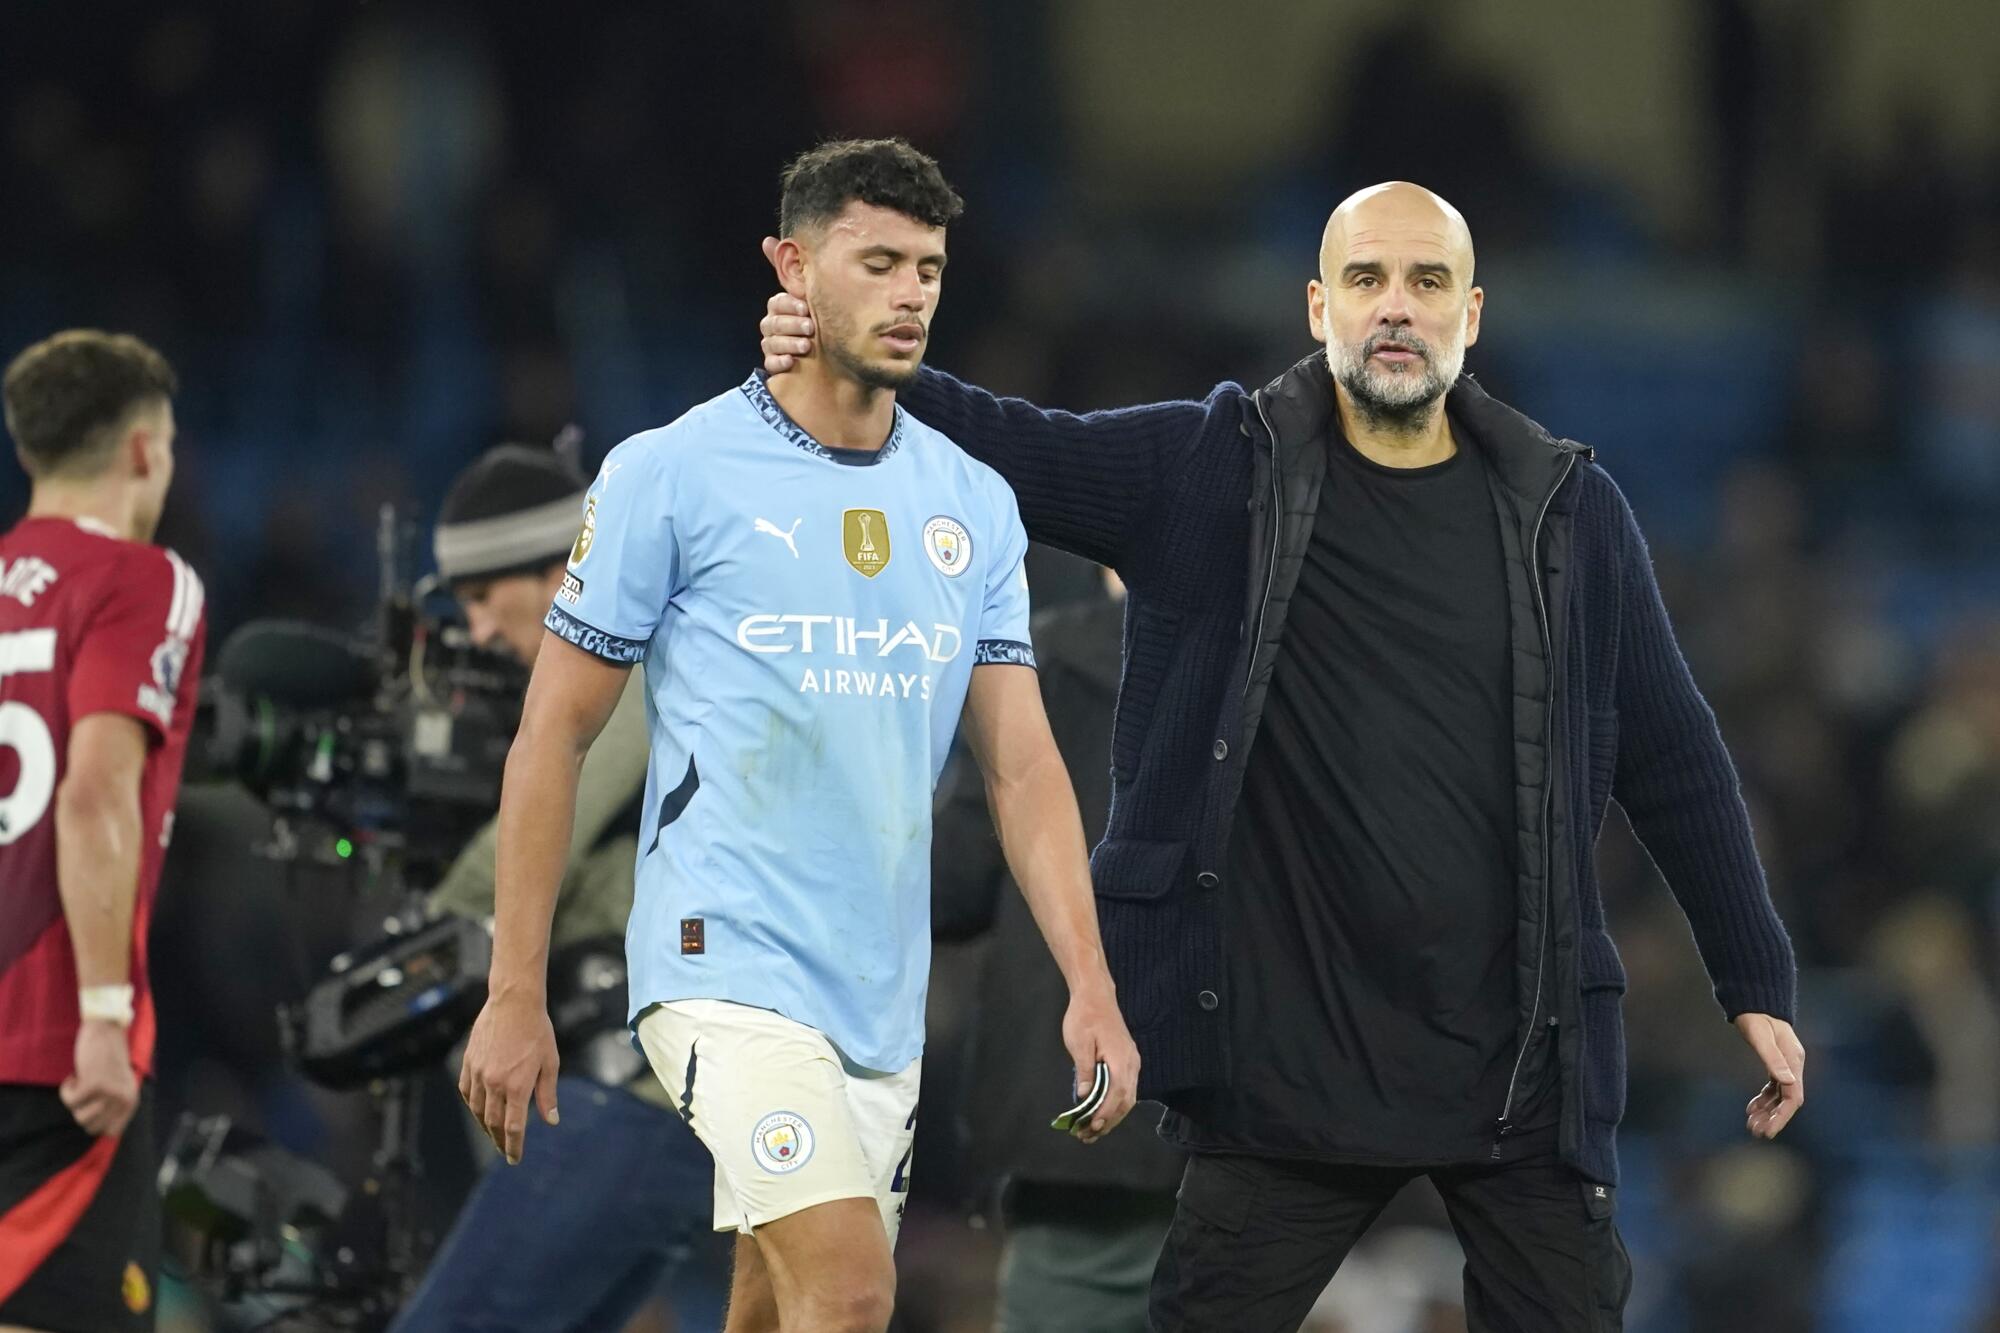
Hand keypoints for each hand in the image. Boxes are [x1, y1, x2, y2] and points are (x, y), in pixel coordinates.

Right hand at [61, 1020, 138, 1136]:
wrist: (106, 1030)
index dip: (96, 1123)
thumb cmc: (108, 1059)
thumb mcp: (119, 1085)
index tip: (92, 1106)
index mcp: (132, 1101)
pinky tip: (74, 1076)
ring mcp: (110, 1093)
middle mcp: (124, 1099)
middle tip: (86, 1091)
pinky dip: (66, 1090)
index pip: (112, 1132)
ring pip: (80, 1117)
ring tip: (82, 1082)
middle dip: (81, 1111)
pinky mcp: (94, 1084)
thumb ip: (114, 1106)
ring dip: (74, 1101)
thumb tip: (103, 1134)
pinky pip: (70, 1101)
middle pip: (91, 1127)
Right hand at [458, 985, 559, 1163]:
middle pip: (493, 1123)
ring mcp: (478, 1073)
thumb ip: (547, 1094)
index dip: (514, 1147)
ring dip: (485, 1126)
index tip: (515, 1159)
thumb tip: (551, 1121)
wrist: (514, 1002)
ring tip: (493, 1133)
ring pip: (476, 1110)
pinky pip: (466, 1091)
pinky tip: (478, 1109)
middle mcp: (494, 1083)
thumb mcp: (550, 1062)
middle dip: (500, 1141)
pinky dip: (472, 1104)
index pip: (514, 1127)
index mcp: (517, 1086)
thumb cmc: (538, 1030)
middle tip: (506, 1150)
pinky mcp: (469, 1062)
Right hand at [759, 236, 814, 374]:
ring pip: (770, 343)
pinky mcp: (776, 365)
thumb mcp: (812, 293)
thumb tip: (767, 240)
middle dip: (791, 324)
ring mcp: (773, 346)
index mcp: (781, 308)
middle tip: (810, 327)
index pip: (776, 303)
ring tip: (807, 345)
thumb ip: (792, 268)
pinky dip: (779, 362)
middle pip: (773, 323)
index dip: (789, 305)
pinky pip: (770, 364)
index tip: (805, 308)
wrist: (836, 355)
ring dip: (788, 343)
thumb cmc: (821, 318)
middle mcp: (773, 326)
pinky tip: (791, 361)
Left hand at [1060, 979, 1140, 1142]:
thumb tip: (1085, 1096)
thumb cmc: (1085, 1016)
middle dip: (1108, 1121)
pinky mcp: (1127, 1061)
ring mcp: (1132, 1062)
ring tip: (1093, 1130)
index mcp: (1121, 1059)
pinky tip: (1102, 1112)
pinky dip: (1115, 1104)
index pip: (1118, 1094)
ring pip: (1128, 1097)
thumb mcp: (1079, 1043)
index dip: (1106, 1114)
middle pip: (1126, 1101)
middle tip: (1088, 1135)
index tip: (1091, 1127)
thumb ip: (1085, 1071)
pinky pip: (1126, 1089)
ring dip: (1112, 1116)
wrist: (1095, 996)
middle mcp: (1131, 1063)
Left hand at [1734, 1012, 1804, 1138]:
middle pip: (1787, 1100)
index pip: (1793, 1098)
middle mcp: (1793, 1065)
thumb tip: (1787, 1081)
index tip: (1768, 1131)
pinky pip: (1773, 1088)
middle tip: (1755, 1131)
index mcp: (1793, 1061)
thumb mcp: (1761, 1036)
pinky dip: (1764, 1099)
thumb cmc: (1756, 1017)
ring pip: (1780, 1096)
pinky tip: (1751, 1108)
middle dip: (1773, 1118)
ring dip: (1767, 1111)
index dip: (1782, 1116)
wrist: (1755, 1001)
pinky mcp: (1777, 1063)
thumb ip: (1772, 1058)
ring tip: (1751, 1124)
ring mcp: (1786, 1065)